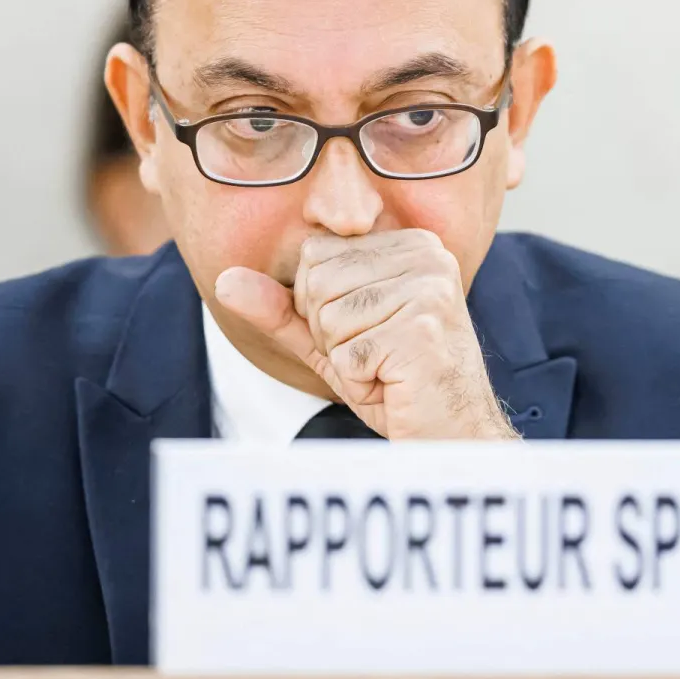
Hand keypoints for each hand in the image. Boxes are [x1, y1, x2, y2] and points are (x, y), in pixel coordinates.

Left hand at [213, 229, 518, 439]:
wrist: (454, 435)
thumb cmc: (398, 385)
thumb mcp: (332, 340)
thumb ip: (281, 309)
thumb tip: (225, 280)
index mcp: (409, 243)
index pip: (316, 255)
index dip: (323, 307)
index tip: (368, 332)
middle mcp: (425, 254)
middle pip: (318, 282)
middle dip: (331, 333)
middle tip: (377, 356)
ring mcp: (427, 289)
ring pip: (328, 318)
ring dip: (346, 358)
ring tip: (387, 368)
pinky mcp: (421, 330)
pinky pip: (345, 355)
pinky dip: (359, 381)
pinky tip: (394, 384)